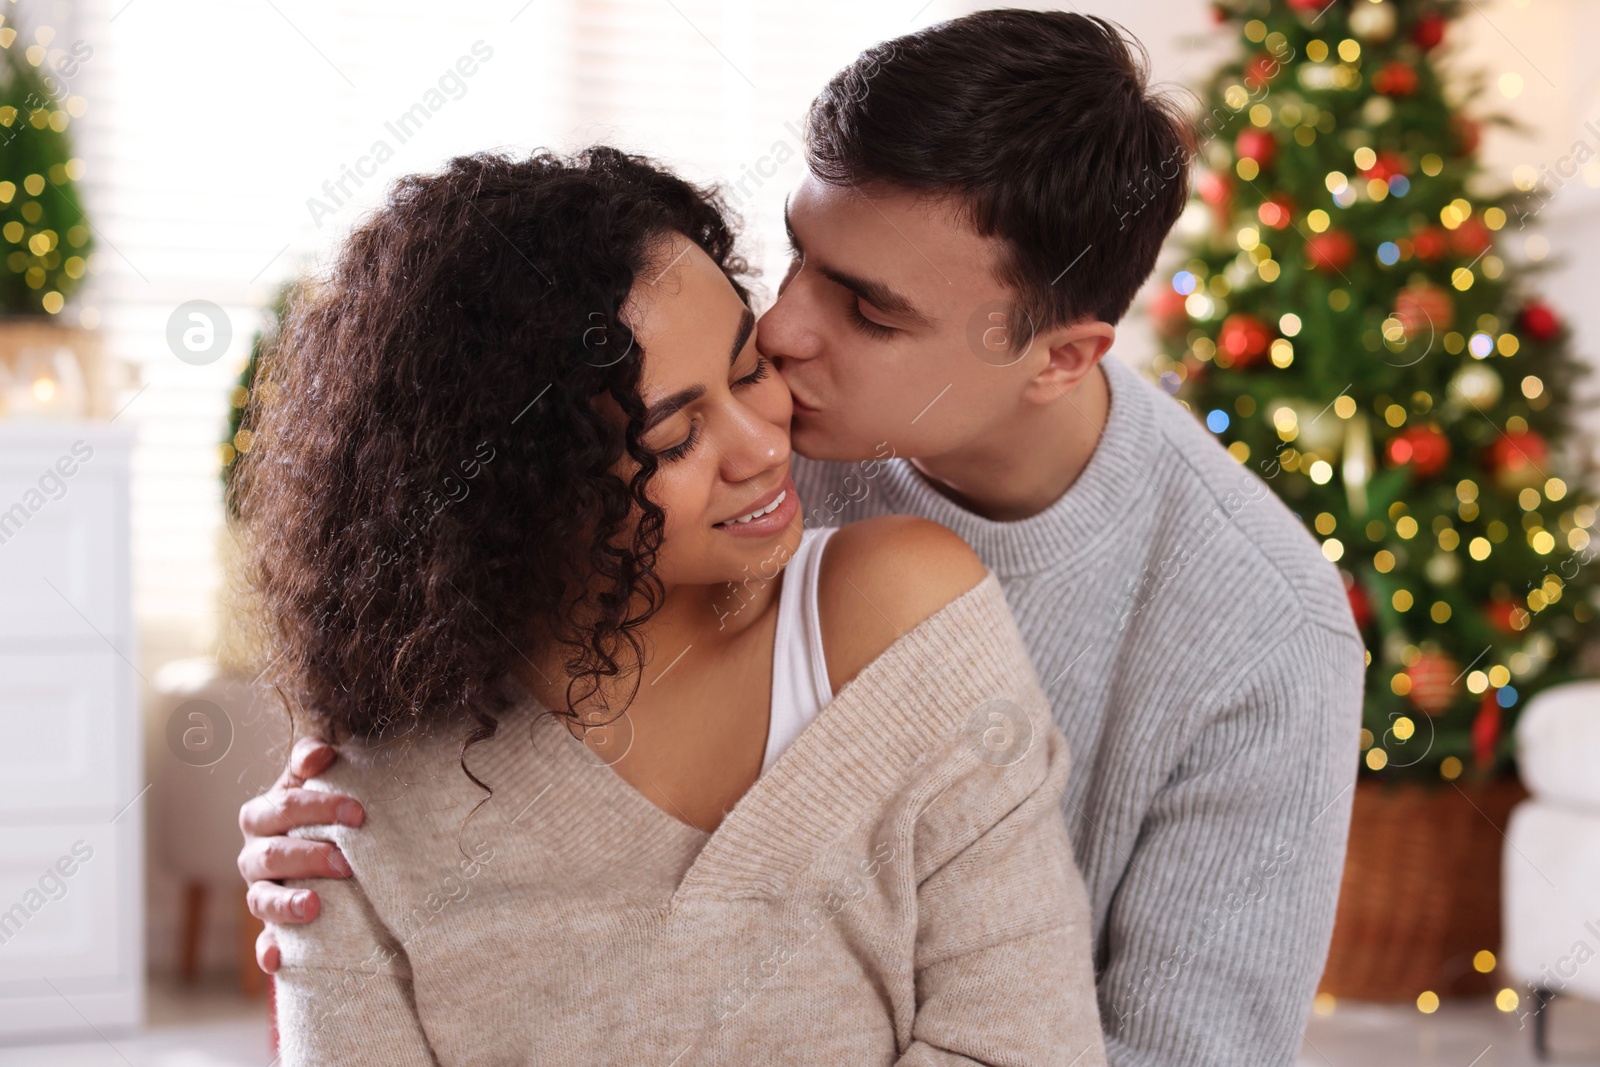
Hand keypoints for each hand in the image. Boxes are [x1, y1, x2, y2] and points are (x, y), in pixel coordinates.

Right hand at [238, 737, 364, 972]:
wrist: (322, 852)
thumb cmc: (322, 810)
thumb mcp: (315, 782)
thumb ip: (312, 761)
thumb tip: (320, 754)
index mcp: (263, 817)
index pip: (282, 808)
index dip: (317, 809)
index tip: (358, 813)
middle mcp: (255, 856)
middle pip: (270, 855)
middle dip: (307, 856)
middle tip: (346, 862)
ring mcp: (261, 892)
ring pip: (260, 900)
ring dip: (285, 904)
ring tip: (314, 907)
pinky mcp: (271, 927)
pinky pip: (264, 943)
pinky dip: (268, 951)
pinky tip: (277, 959)